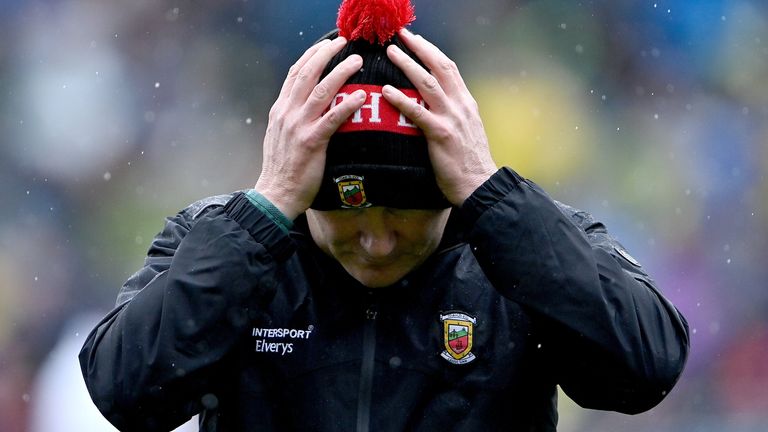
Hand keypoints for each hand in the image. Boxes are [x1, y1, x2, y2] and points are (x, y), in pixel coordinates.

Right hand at [255, 37, 366, 218]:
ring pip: (322, 90)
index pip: (296, 73)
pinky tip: (361, 96)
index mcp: (280, 110)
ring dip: (341, 71)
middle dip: (327, 54)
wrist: (276, 194)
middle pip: (308, 73)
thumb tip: (305, 106)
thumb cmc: (282, 170)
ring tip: (357, 61)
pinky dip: (347, 104)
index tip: (326, 44)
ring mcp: (299, 126)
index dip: (312, 55)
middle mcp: (287, 113)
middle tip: (343, 43)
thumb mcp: (279, 137)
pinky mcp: (312, 142)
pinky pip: (332, 118)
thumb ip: (291, 118)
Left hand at [382, 29, 497, 205]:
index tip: (416, 40)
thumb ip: (453, 114)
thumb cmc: (470, 163)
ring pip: (427, 83)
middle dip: (419, 48)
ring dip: (408, 65)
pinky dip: (401, 99)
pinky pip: (418, 112)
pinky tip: (387, 90)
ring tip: (391, 53)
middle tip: (401, 35)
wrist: (480, 184)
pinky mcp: (440, 134)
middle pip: (439, 67)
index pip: (449, 68)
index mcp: (466, 103)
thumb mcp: (466, 131)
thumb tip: (436, 105)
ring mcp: (451, 118)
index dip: (432, 51)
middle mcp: (460, 105)